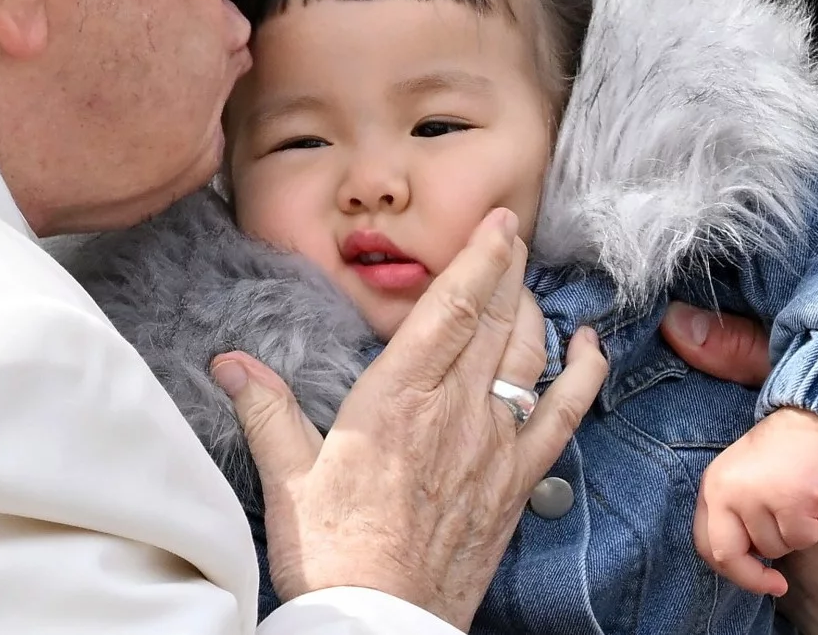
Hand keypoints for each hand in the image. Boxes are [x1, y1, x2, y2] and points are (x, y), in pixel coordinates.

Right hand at [210, 209, 608, 629]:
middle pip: (492, 323)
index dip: (477, 259)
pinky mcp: (515, 482)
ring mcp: (492, 447)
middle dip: (506, 270)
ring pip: (526, 359)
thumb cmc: (331, 553)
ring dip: (532, 313)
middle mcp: (453, 413)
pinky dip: (581, 377)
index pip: (449, 310)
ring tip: (528, 282)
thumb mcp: (287, 476)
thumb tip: (229, 364)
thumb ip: (266, 410)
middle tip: (514, 232)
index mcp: (396, 400)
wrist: (379, 626)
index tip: (497, 223)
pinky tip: (588, 348)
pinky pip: (561, 417)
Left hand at [694, 407, 817, 595]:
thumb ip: (736, 517)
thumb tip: (745, 564)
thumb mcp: (744, 482)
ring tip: (799, 499)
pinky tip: (814, 496)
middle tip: (777, 583)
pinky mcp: (788, 497)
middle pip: (728, 555)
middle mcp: (726, 490)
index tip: (756, 582)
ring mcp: (755, 494)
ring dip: (794, 534)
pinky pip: (804, 536)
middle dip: (754, 577)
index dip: (729, 571)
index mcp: (712, 486)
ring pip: (776, 548)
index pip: (704, 544)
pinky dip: (815, 525)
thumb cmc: (782, 456)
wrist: (814, 420)